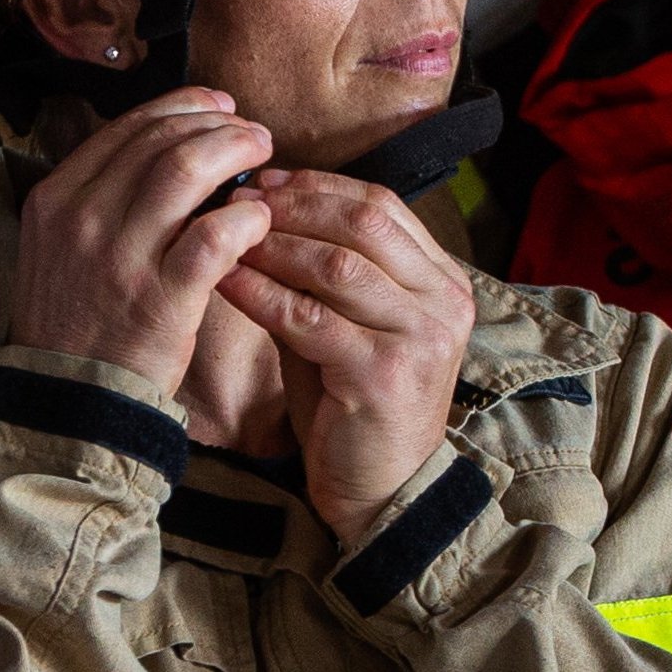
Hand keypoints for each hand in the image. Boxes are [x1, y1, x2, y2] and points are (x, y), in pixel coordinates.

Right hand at [8, 88, 275, 400]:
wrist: (68, 402)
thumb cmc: (77, 322)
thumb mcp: (61, 249)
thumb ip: (103, 198)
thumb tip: (168, 149)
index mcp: (55, 199)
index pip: (127, 127)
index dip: (183, 107)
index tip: (218, 108)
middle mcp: (82, 219)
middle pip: (163, 140)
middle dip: (219, 125)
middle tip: (253, 133)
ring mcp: (119, 257)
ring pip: (187, 170)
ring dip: (236, 153)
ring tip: (265, 157)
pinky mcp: (161, 298)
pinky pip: (214, 235)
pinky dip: (245, 216)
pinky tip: (259, 218)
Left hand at [219, 169, 478, 550]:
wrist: (379, 489)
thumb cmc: (352, 404)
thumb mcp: (347, 324)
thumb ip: (320, 271)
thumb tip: (259, 209)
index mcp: (443, 282)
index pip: (383, 206)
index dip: (320, 186)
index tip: (265, 182)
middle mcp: (444, 303)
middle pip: (365, 223)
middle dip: (295, 206)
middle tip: (239, 201)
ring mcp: (420, 337)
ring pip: (338, 265)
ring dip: (274, 244)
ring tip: (227, 235)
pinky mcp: (384, 374)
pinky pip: (311, 317)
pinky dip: (263, 293)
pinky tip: (228, 281)